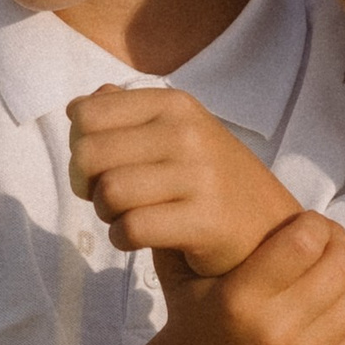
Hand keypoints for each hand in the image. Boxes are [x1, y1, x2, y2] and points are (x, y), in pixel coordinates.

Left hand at [68, 86, 299, 277]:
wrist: (268, 227)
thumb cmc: (207, 182)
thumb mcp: (175, 134)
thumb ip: (126, 116)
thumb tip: (76, 106)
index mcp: (175, 104)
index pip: (86, 114)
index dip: (80, 146)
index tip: (103, 166)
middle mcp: (189, 132)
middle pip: (89, 154)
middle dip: (87, 184)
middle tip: (112, 199)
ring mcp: (201, 175)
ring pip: (108, 193)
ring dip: (106, 214)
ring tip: (130, 216)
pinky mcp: (206, 220)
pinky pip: (131, 229)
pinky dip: (122, 239)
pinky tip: (140, 238)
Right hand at [148, 209, 344, 344]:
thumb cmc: (192, 324)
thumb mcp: (185, 276)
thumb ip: (194, 231)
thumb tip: (216, 180)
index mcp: (239, 299)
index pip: (306, 240)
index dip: (314, 224)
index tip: (306, 225)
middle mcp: (273, 332)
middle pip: (340, 266)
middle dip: (338, 245)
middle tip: (327, 244)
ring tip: (332, 273)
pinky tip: (340, 305)